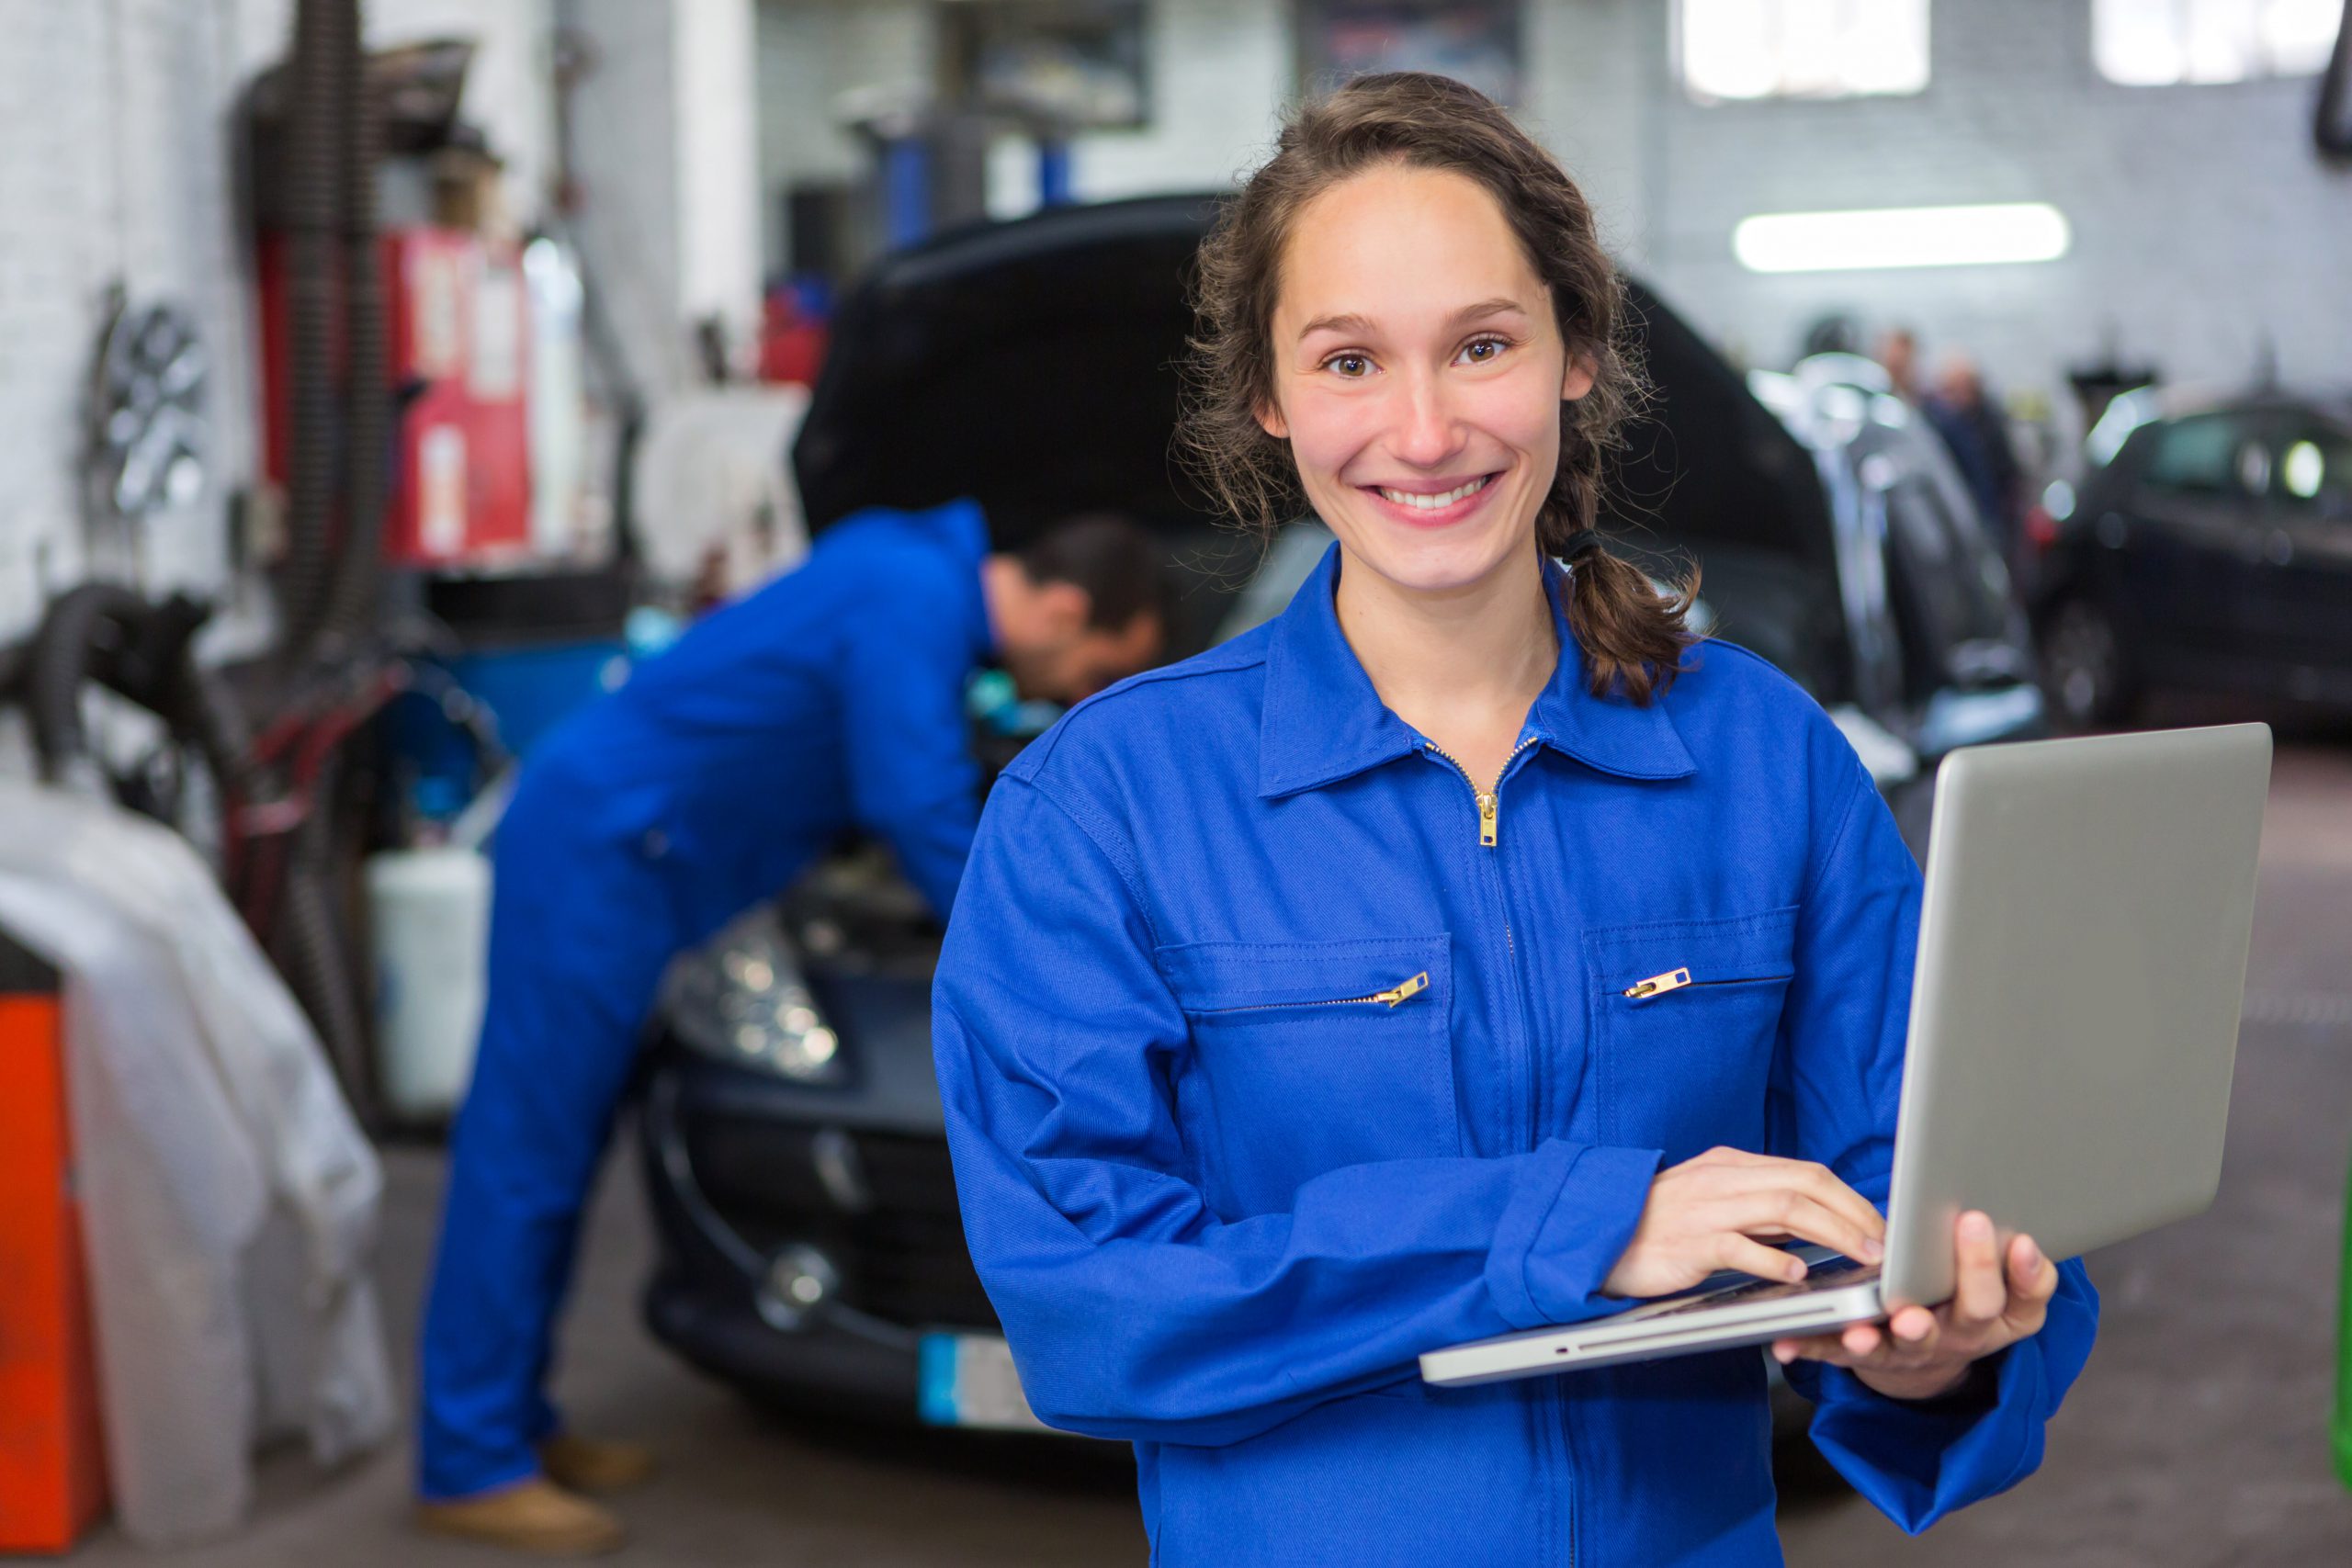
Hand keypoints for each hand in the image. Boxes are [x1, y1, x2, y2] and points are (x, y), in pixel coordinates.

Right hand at [1603, 1146, 1885, 1298]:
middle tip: (1884, 1243)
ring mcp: (1704, 1209)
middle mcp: (1721, 1180)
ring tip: (1861, 1256)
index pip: (1805, 1172)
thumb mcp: (1710, 1204)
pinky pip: (1740, 1246)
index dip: (1850, 1198)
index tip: (1879, 1227)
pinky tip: (1797, 1273)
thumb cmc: (1656, 1227)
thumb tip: (1813, 1222)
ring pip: (1784, 1208)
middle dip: (1853, 1213)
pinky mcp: (1688, 1242)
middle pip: (1804, 1184)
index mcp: (1730, 1166)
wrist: (1594, 1236)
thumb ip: (1756, 1209)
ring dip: (1833, 1232)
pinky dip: (1775, 1258)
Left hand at [1769, 1210, 2058, 1400]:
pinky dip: (1812, 1345)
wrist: (1930, 1363)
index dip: (2029, 1272)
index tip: (2023, 1239)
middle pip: (1973, 1311)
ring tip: (1865, 1325)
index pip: (2023, 1297)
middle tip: (1965, 1231)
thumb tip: (2024, 1238)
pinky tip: (1787, 1341)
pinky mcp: (1868, 1358)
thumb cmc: (1962, 1305)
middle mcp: (1960, 1335)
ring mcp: (1914, 1350)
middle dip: (1969, 1273)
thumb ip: (2016, 1268)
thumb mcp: (2003, 1295)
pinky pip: (1838, 1353)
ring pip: (1905, 1344)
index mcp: (1997, 1316)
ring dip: (1887, 1332)